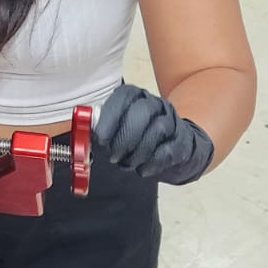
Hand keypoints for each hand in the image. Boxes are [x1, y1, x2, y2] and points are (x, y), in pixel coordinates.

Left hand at [94, 84, 213, 184]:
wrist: (178, 144)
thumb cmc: (141, 136)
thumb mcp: (121, 127)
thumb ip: (105, 128)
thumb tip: (85, 136)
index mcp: (137, 97)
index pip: (124, 97)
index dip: (110, 117)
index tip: (100, 138)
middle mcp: (157, 105)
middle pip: (142, 112)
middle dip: (124, 138)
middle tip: (112, 157)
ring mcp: (172, 122)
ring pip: (156, 131)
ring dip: (137, 153)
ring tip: (126, 164)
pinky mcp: (183, 142)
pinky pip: (168, 150)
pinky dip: (152, 163)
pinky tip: (142, 170)